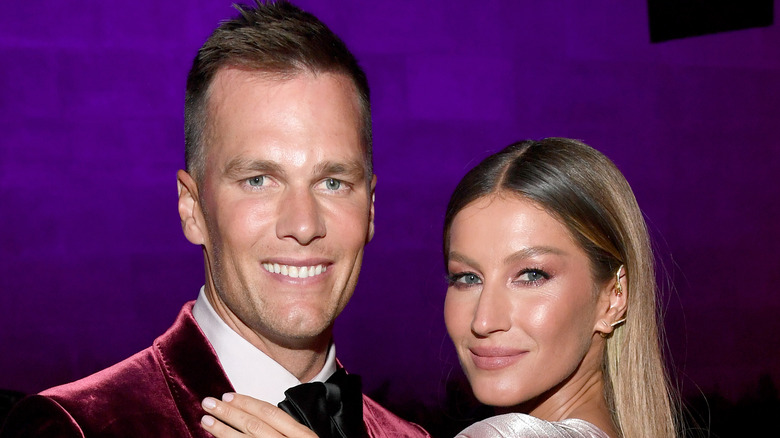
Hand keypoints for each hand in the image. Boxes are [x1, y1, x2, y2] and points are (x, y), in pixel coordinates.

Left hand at [201, 393, 317, 437]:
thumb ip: (288, 432)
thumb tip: (257, 418)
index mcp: (302, 435)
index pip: (269, 412)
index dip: (247, 403)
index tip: (227, 396)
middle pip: (254, 425)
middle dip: (228, 413)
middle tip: (208, 403)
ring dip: (223, 431)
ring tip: (206, 421)